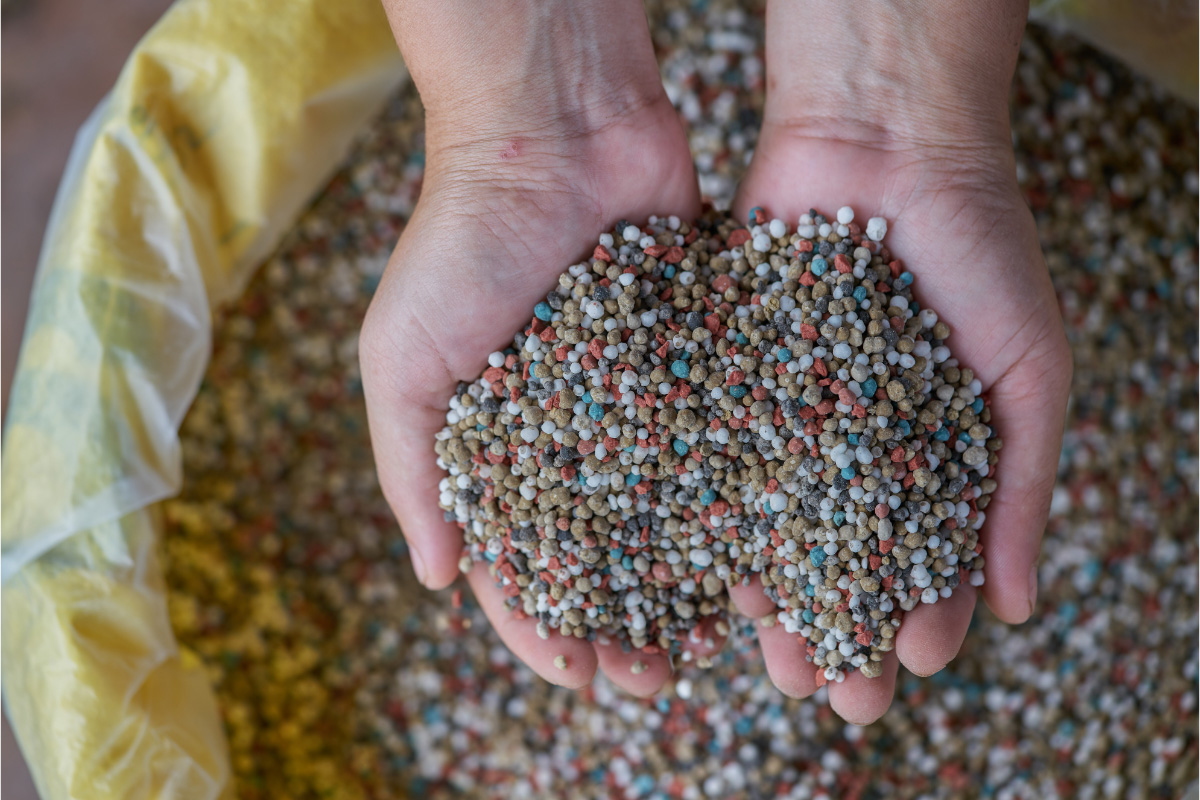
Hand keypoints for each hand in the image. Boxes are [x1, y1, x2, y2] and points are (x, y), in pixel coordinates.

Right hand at [361, 0, 719, 695]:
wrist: (553, 135)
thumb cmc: (459, 245)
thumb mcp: (400, 359)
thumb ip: (409, 469)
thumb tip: (436, 579)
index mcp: (493, 443)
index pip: (517, 557)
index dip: (544, 623)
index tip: (579, 675)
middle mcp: (569, 434)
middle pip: (600, 553)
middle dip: (624, 621)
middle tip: (656, 680)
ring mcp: (636, 403)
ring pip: (666, 515)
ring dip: (683, 583)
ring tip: (712, 642)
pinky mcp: (695, 365)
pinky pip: (715, 448)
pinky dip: (730, 506)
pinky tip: (755, 557)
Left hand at [726, 0, 1071, 722]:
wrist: (886, 140)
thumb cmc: (979, 250)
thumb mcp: (1027, 372)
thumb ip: (1023, 486)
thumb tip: (1019, 608)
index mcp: (931, 447)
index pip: (928, 552)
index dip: (925, 610)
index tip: (916, 664)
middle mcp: (854, 442)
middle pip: (845, 554)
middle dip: (844, 625)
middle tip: (840, 696)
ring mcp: (789, 415)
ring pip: (778, 525)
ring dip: (779, 598)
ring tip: (774, 661)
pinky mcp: (732, 380)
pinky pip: (723, 460)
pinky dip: (721, 519)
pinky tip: (717, 576)